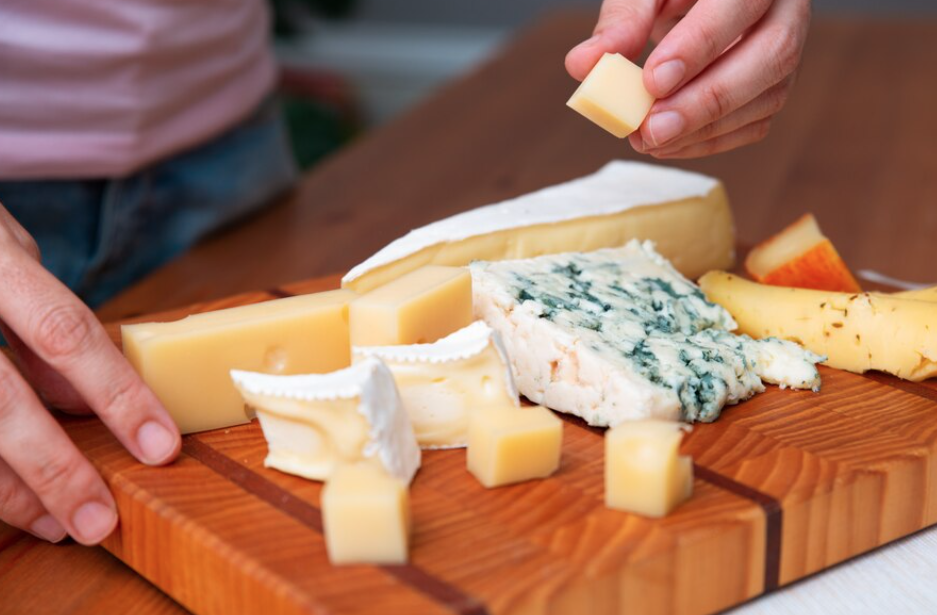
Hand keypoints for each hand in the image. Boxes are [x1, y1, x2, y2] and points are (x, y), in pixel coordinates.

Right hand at [0, 203, 179, 544]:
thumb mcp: (10, 255)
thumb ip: (45, 323)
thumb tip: (81, 402)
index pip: (66, 334)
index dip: (117, 395)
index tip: (160, 447)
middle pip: (1, 404)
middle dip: (54, 471)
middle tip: (98, 522)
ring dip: (9, 491)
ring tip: (56, 525)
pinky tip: (11, 502)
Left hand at [566, 0, 811, 157]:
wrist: (698, 0)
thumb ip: (621, 20)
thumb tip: (583, 65)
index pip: (741, 2)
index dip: (699, 45)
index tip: (653, 81)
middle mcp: (786, 9)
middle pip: (772, 54)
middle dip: (707, 100)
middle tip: (651, 128)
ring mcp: (788, 51)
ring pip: (768, 96)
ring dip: (703, 129)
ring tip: (647, 138)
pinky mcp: (774, 88)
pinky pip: (754, 124)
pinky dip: (708, 142)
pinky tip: (666, 145)